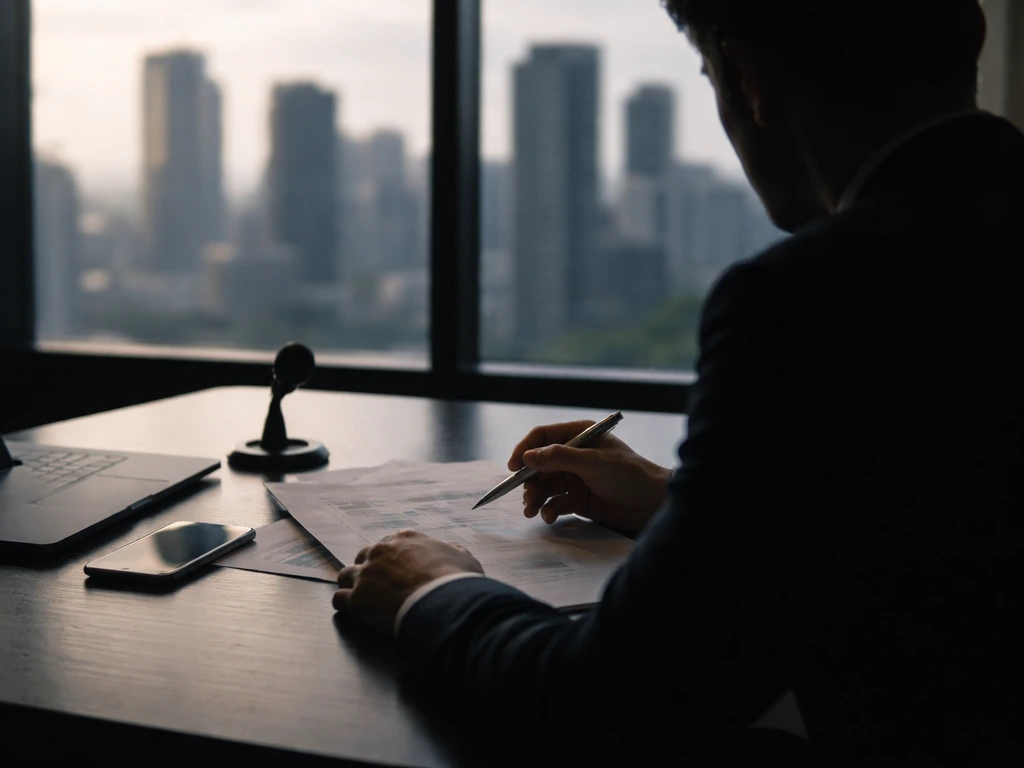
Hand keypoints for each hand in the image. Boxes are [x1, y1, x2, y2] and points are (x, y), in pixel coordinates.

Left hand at [332, 530, 482, 635]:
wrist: (442, 604)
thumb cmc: (455, 581)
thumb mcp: (464, 558)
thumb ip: (453, 551)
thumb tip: (452, 550)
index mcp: (404, 539)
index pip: (388, 544)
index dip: (390, 559)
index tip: (394, 570)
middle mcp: (380, 551)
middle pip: (363, 557)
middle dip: (368, 570)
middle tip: (377, 586)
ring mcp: (366, 575)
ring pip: (346, 576)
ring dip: (352, 586)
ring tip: (360, 599)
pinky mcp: (356, 599)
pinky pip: (339, 599)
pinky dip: (345, 605)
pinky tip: (352, 612)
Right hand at [509, 421, 672, 533]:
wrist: (654, 504)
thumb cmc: (631, 475)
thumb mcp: (594, 463)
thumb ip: (560, 458)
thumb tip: (528, 456)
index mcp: (579, 435)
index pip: (542, 437)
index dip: (524, 450)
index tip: (513, 468)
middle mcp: (574, 455)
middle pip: (539, 465)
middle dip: (529, 481)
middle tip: (527, 497)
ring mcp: (575, 478)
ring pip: (544, 485)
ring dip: (535, 497)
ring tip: (532, 510)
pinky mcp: (578, 500)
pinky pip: (555, 502)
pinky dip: (548, 509)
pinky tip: (549, 516)